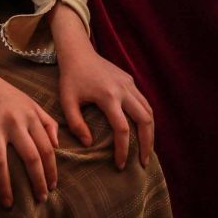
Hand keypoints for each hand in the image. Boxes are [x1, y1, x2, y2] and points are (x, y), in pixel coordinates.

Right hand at [0, 72, 58, 207]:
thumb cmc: (5, 94)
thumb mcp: (30, 103)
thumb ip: (47, 121)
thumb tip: (57, 145)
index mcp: (30, 116)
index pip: (47, 148)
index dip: (51, 170)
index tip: (52, 186)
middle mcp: (15, 121)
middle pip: (30, 157)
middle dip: (37, 181)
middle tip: (40, 199)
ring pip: (1, 161)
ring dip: (5, 186)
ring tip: (8, 203)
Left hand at [50, 3, 153, 168]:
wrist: (78, 53)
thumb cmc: (70, 78)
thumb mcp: (67, 101)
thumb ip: (76, 123)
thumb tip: (89, 144)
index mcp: (108, 96)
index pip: (122, 129)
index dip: (123, 149)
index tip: (120, 165)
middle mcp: (123, 90)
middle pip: (145, 121)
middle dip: (147, 144)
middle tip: (144, 163)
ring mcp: (129, 84)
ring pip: (149, 111)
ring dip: (151, 132)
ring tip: (146, 150)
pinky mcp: (130, 80)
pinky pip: (144, 102)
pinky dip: (147, 118)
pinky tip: (144, 130)